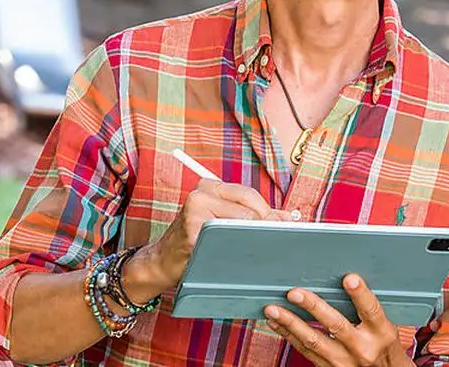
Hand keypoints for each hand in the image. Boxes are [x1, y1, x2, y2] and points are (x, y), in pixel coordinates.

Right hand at [141, 180, 287, 292]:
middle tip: (277, 239)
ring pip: (239, 223)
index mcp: (209, 187)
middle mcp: (200, 194)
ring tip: (262, 248)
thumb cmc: (194, 241)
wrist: (161, 261)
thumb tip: (287, 216)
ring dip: (255, 237)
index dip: (268, 211)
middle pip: (246, 207)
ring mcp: (195, 212)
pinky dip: (239, 249)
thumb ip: (251, 215)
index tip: (285, 224)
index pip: (248, 194)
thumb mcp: (221, 220)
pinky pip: (225, 240)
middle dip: (265, 224)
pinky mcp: (192, 232)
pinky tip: (242, 257)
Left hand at [264, 274, 437, 366]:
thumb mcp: (385, 328)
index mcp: (381, 333)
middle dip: (313, 307)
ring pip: (313, 340)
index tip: (349, 278)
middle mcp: (363, 348)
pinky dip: (288, 335)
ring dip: (290, 323)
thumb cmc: (384, 348)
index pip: (371, 310)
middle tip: (295, 293)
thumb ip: (366, 309)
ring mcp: (345, 362)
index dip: (360, 294)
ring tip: (273, 309)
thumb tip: (343, 279)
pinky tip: (276, 323)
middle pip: (336, 325)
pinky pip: (305, 351)